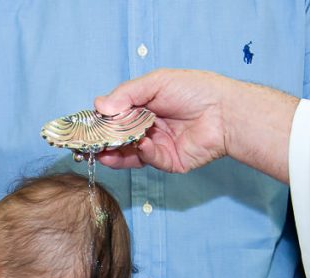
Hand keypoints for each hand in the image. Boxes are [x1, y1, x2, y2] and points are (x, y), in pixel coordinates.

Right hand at [94, 68, 296, 182]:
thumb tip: (99, 105)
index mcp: (144, 107)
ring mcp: (157, 146)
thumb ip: (126, 95)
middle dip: (103, 140)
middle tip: (89, 142)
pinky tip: (138, 143)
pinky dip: (140, 152)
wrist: (224, 112)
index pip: (115, 117)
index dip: (100, 121)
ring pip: (128, 152)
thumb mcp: (155, 83)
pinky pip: (147, 159)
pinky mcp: (167, 162)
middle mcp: (148, 128)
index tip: (86, 125)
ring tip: (102, 150)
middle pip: (118, 137)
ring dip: (114, 151)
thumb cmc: (194, 90)